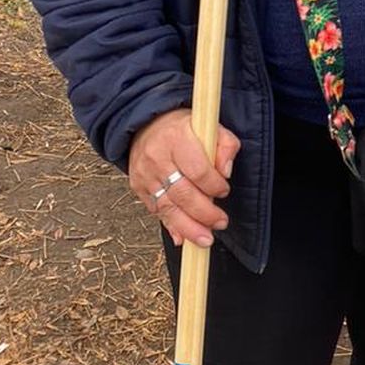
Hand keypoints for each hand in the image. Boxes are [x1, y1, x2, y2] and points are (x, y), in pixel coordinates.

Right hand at [128, 109, 240, 248]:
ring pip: (167, 207)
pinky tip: (183, 237)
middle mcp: (157, 158)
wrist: (147, 125)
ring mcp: (145, 175)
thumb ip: (225, 145)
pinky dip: (171, 226)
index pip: (198, 170)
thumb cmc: (184, 128)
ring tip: (204, 239)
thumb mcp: (209, 126)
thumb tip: (226, 171)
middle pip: (182, 194)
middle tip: (220, 223)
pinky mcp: (138, 187)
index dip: (214, 185)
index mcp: (177, 138)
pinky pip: (156, 211)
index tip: (224, 190)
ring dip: (188, 227)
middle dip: (204, 214)